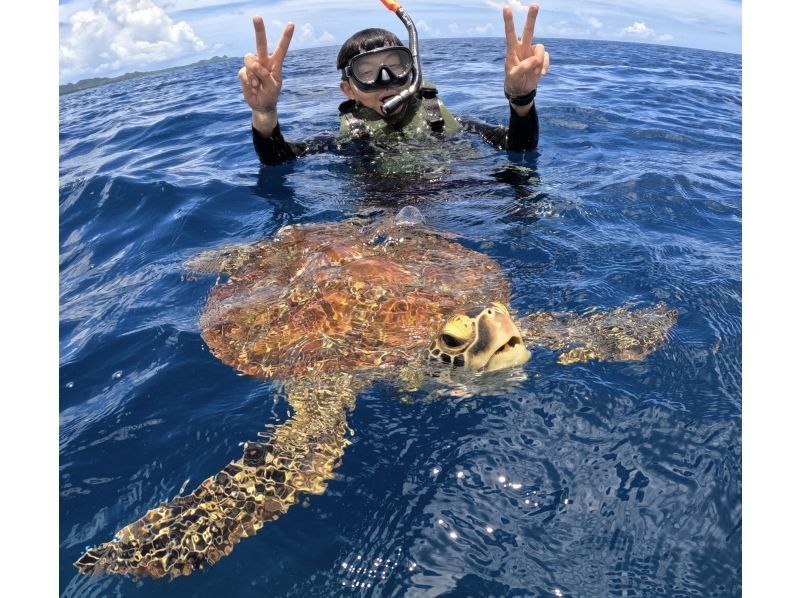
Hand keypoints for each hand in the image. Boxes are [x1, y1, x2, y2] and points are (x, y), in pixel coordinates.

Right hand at [238, 16, 293, 134]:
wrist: (261, 105)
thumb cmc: (270, 94)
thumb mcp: (272, 86)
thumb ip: (265, 74)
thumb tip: (254, 64)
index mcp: (275, 63)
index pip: (281, 48)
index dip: (286, 37)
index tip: (291, 24)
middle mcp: (264, 61)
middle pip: (260, 43)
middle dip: (259, 29)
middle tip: (256, 17)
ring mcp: (253, 66)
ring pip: (249, 59)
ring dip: (253, 73)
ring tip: (258, 84)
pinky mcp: (244, 72)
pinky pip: (243, 72)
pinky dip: (247, 81)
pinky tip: (252, 87)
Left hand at [503, 4, 548, 98]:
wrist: (522, 90)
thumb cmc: (514, 81)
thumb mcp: (514, 76)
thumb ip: (523, 67)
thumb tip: (535, 60)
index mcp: (512, 50)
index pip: (510, 34)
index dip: (509, 22)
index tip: (506, 8)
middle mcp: (523, 48)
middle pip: (529, 30)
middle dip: (532, 18)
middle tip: (535, 4)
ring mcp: (533, 52)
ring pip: (541, 49)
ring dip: (540, 62)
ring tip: (536, 73)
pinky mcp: (541, 58)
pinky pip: (546, 58)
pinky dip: (545, 66)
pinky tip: (541, 74)